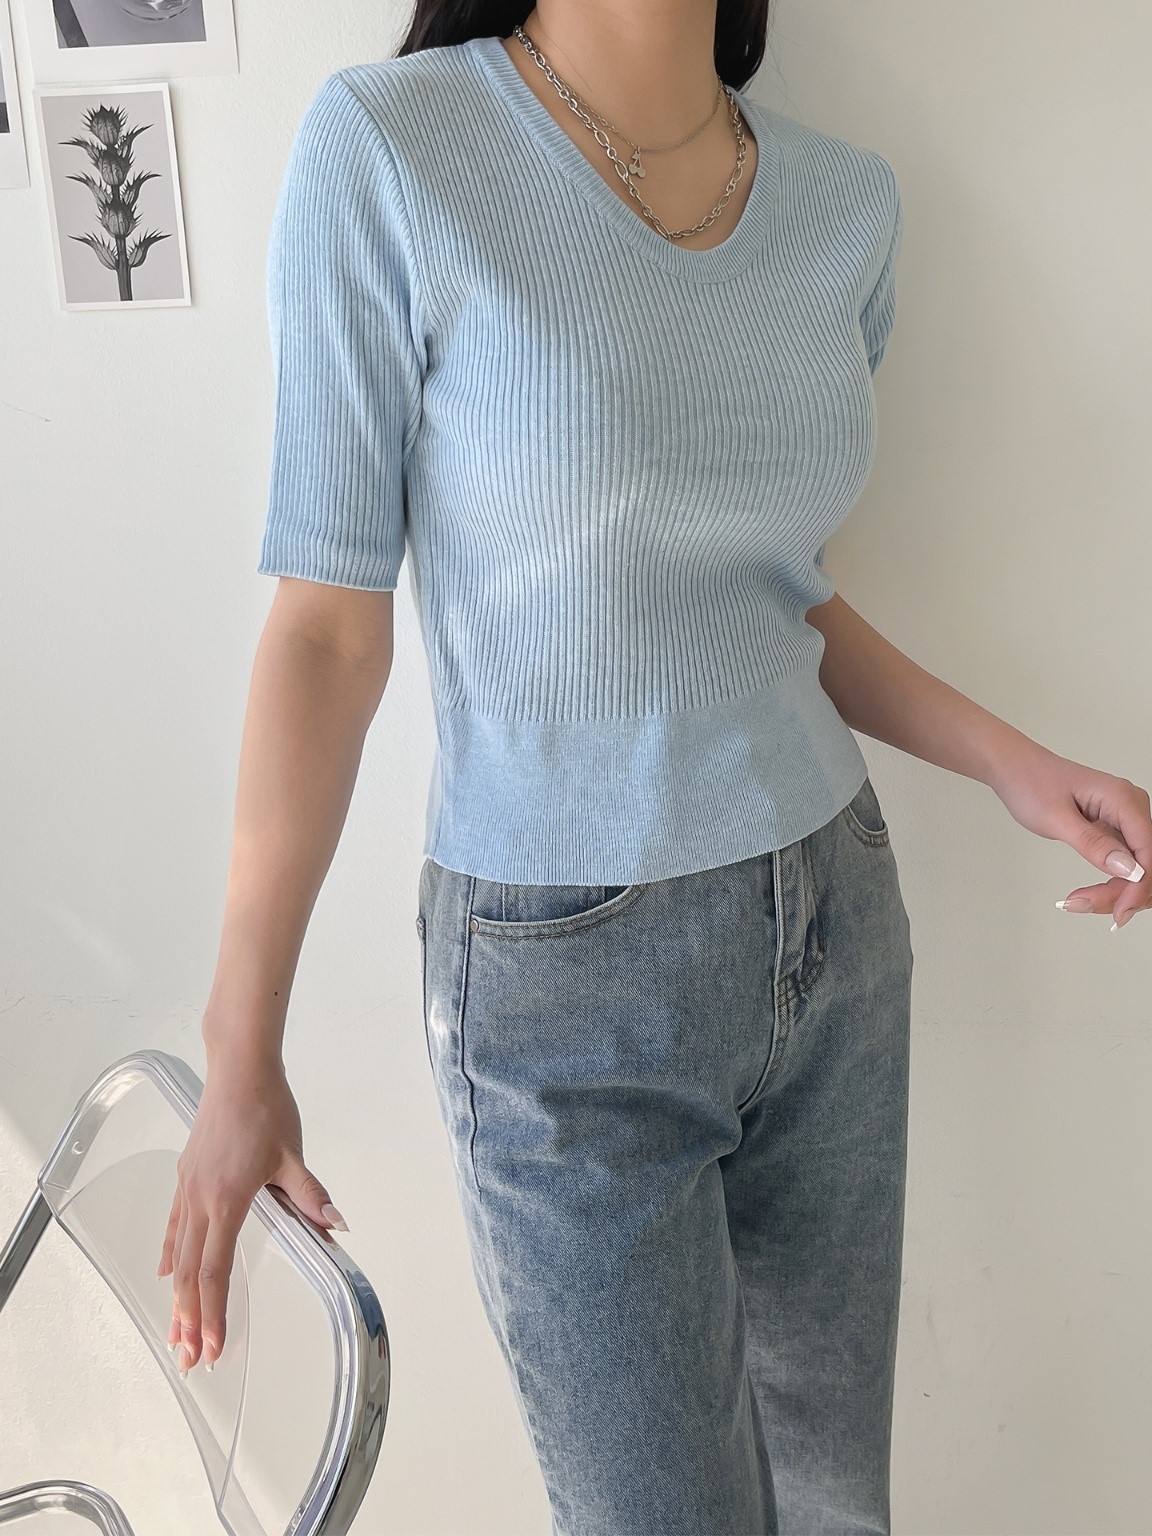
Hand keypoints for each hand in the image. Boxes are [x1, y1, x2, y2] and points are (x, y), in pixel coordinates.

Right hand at [156, 1056, 347, 1374]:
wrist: (239, 1070)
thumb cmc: (266, 1107)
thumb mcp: (294, 1156)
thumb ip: (311, 1196)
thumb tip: (335, 1226)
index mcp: (227, 1200)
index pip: (215, 1269)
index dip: (213, 1312)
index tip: (213, 1345)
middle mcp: (200, 1199)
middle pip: (190, 1273)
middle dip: (189, 1319)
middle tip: (187, 1359)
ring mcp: (188, 1187)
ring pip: (177, 1254)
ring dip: (176, 1297)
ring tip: (174, 1332)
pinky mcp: (187, 1175)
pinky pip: (173, 1225)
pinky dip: (169, 1255)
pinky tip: (165, 1274)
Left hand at [988, 743, 1149, 929]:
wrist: (1016, 769)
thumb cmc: (1030, 783)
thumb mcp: (1056, 818)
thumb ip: (1093, 844)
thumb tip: (1129, 868)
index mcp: (1122, 798)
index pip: (1148, 851)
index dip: (1138, 886)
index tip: (1117, 912)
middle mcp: (1131, 807)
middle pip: (1147, 863)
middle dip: (1123, 893)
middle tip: (1082, 905)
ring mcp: (1125, 818)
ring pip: (1138, 867)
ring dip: (1117, 891)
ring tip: (1079, 901)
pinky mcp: (1116, 828)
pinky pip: (1126, 862)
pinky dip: (1112, 882)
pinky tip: (1089, 894)